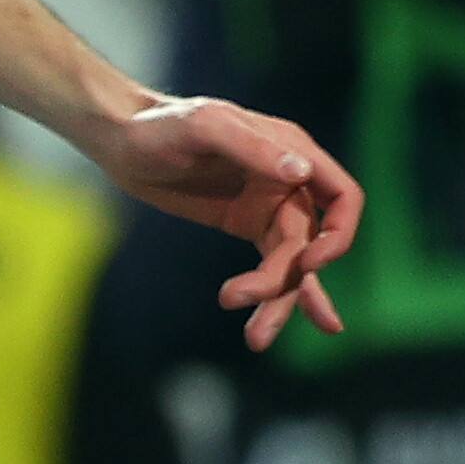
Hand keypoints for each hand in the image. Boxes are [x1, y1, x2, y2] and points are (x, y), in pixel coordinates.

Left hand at [98, 96, 359, 351]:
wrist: (122, 139)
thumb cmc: (161, 124)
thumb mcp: (205, 127)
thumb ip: (252, 148)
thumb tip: (301, 174)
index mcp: (293, 151)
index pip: (342, 197)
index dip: (337, 235)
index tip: (307, 264)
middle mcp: (290, 181)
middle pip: (309, 245)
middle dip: (287, 285)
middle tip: (252, 316)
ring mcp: (269, 205)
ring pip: (291, 263)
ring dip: (278, 302)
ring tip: (256, 340)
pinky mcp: (245, 223)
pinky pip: (272, 263)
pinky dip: (275, 293)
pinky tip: (271, 324)